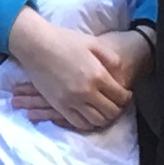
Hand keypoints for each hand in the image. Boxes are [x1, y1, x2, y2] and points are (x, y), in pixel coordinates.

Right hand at [10, 12, 138, 131]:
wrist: (36, 45)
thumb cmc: (65, 41)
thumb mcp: (93, 43)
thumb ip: (111, 59)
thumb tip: (121, 75)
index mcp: (97, 75)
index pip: (120, 97)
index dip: (127, 98)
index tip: (126, 94)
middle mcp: (87, 92)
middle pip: (111, 112)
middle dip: (118, 109)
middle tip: (117, 104)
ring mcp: (72, 101)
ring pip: (96, 121)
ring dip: (104, 118)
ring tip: (104, 110)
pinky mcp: (59, 106)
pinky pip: (78, 124)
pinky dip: (88, 123)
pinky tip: (89, 115)